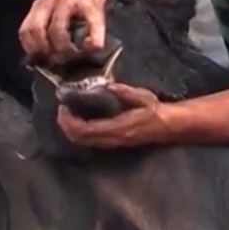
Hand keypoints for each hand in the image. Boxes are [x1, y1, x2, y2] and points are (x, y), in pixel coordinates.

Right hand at [20, 0, 107, 59]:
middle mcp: (47, 1)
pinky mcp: (31, 11)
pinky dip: (29, 46)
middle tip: (58, 61)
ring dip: (35, 50)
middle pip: (37, 30)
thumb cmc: (89, 6)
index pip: (57, 29)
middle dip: (47, 50)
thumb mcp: (99, 18)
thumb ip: (96, 35)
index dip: (64, 47)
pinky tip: (40, 54)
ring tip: (48, 60)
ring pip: (26, 31)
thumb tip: (88, 49)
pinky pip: (23, 32)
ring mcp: (36, 5)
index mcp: (65, 1)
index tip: (74, 56)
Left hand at [56, 84, 170, 148]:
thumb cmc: (155, 110)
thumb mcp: (143, 97)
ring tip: (68, 114)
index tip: (63, 108)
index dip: (70, 122)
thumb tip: (107, 85)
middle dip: (66, 126)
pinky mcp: (112, 143)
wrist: (166, 126)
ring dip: (72, 130)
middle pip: (80, 139)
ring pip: (84, 142)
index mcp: (117, 128)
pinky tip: (80, 120)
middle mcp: (111, 139)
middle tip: (61, 110)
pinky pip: (90, 141)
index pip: (85, 130)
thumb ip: (124, 92)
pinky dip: (80, 132)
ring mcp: (111, 143)